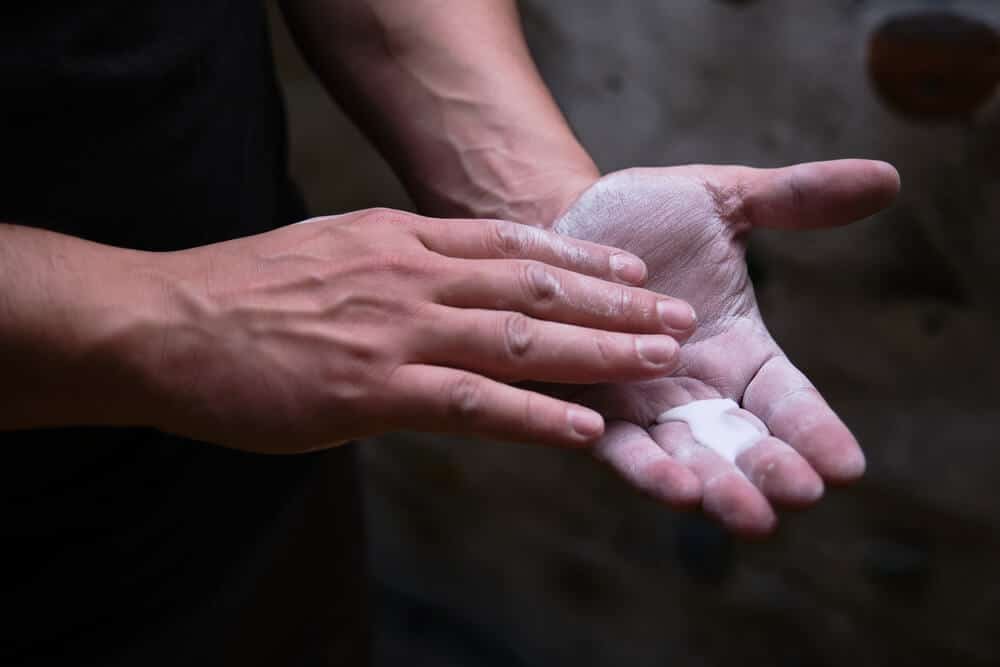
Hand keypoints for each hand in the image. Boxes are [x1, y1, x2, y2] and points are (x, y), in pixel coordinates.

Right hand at [129, 208, 697, 452]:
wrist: (162, 322)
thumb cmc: (238, 295)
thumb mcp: (328, 255)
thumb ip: (388, 269)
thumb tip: (433, 288)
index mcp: (398, 241)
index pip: (509, 243)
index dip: (578, 259)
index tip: (629, 272)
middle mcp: (409, 276)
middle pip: (533, 286)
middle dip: (613, 304)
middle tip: (674, 315)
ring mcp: (395, 330)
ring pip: (520, 338)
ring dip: (598, 352)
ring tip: (658, 363)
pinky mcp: (372, 388)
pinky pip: (473, 401)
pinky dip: (536, 416)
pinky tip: (584, 428)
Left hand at [549, 160, 900, 535]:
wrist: (555, 217)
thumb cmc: (640, 215)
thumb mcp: (722, 201)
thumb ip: (794, 199)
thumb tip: (886, 177)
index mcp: (738, 353)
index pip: (789, 402)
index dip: (817, 432)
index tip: (848, 466)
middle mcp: (695, 391)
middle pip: (742, 443)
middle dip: (770, 470)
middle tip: (798, 493)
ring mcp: (641, 406)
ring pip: (687, 458)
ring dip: (718, 487)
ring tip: (747, 515)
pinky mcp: (587, 408)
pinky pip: (619, 447)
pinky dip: (646, 469)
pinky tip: (677, 488)